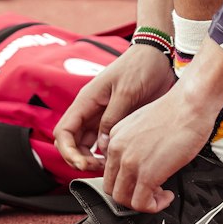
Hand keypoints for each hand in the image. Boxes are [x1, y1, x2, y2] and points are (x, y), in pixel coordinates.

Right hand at [54, 45, 174, 172]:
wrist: (158, 56)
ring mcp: (103, 115)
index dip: (68, 151)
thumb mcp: (126, 92)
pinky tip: (117, 158)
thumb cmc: (140, 65)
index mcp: (87, 100)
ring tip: (109, 166)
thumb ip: (112, 119)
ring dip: (93, 158)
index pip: (64, 131)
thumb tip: (102, 145)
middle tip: (99, 168)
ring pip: (87, 144)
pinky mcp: (117, 119)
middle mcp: (91, 109)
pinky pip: (104, 141)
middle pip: (72, 142)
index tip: (83, 164)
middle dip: (80, 159)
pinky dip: (106, 153)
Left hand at [102, 85, 213, 212]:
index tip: (141, 181)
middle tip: (150, 192)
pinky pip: (141, 204)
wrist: (190, 104)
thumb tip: (142, 161)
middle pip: (112, 188)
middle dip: (131, 195)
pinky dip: (154, 206)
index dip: (126, 180)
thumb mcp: (143, 124)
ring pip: (123, 200)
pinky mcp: (147, 174)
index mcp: (115, 136)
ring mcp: (130, 162)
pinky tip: (166, 196)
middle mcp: (118, 149)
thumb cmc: (176, 110)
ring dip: (142, 203)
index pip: (110, 171)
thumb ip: (134, 143)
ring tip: (160, 194)